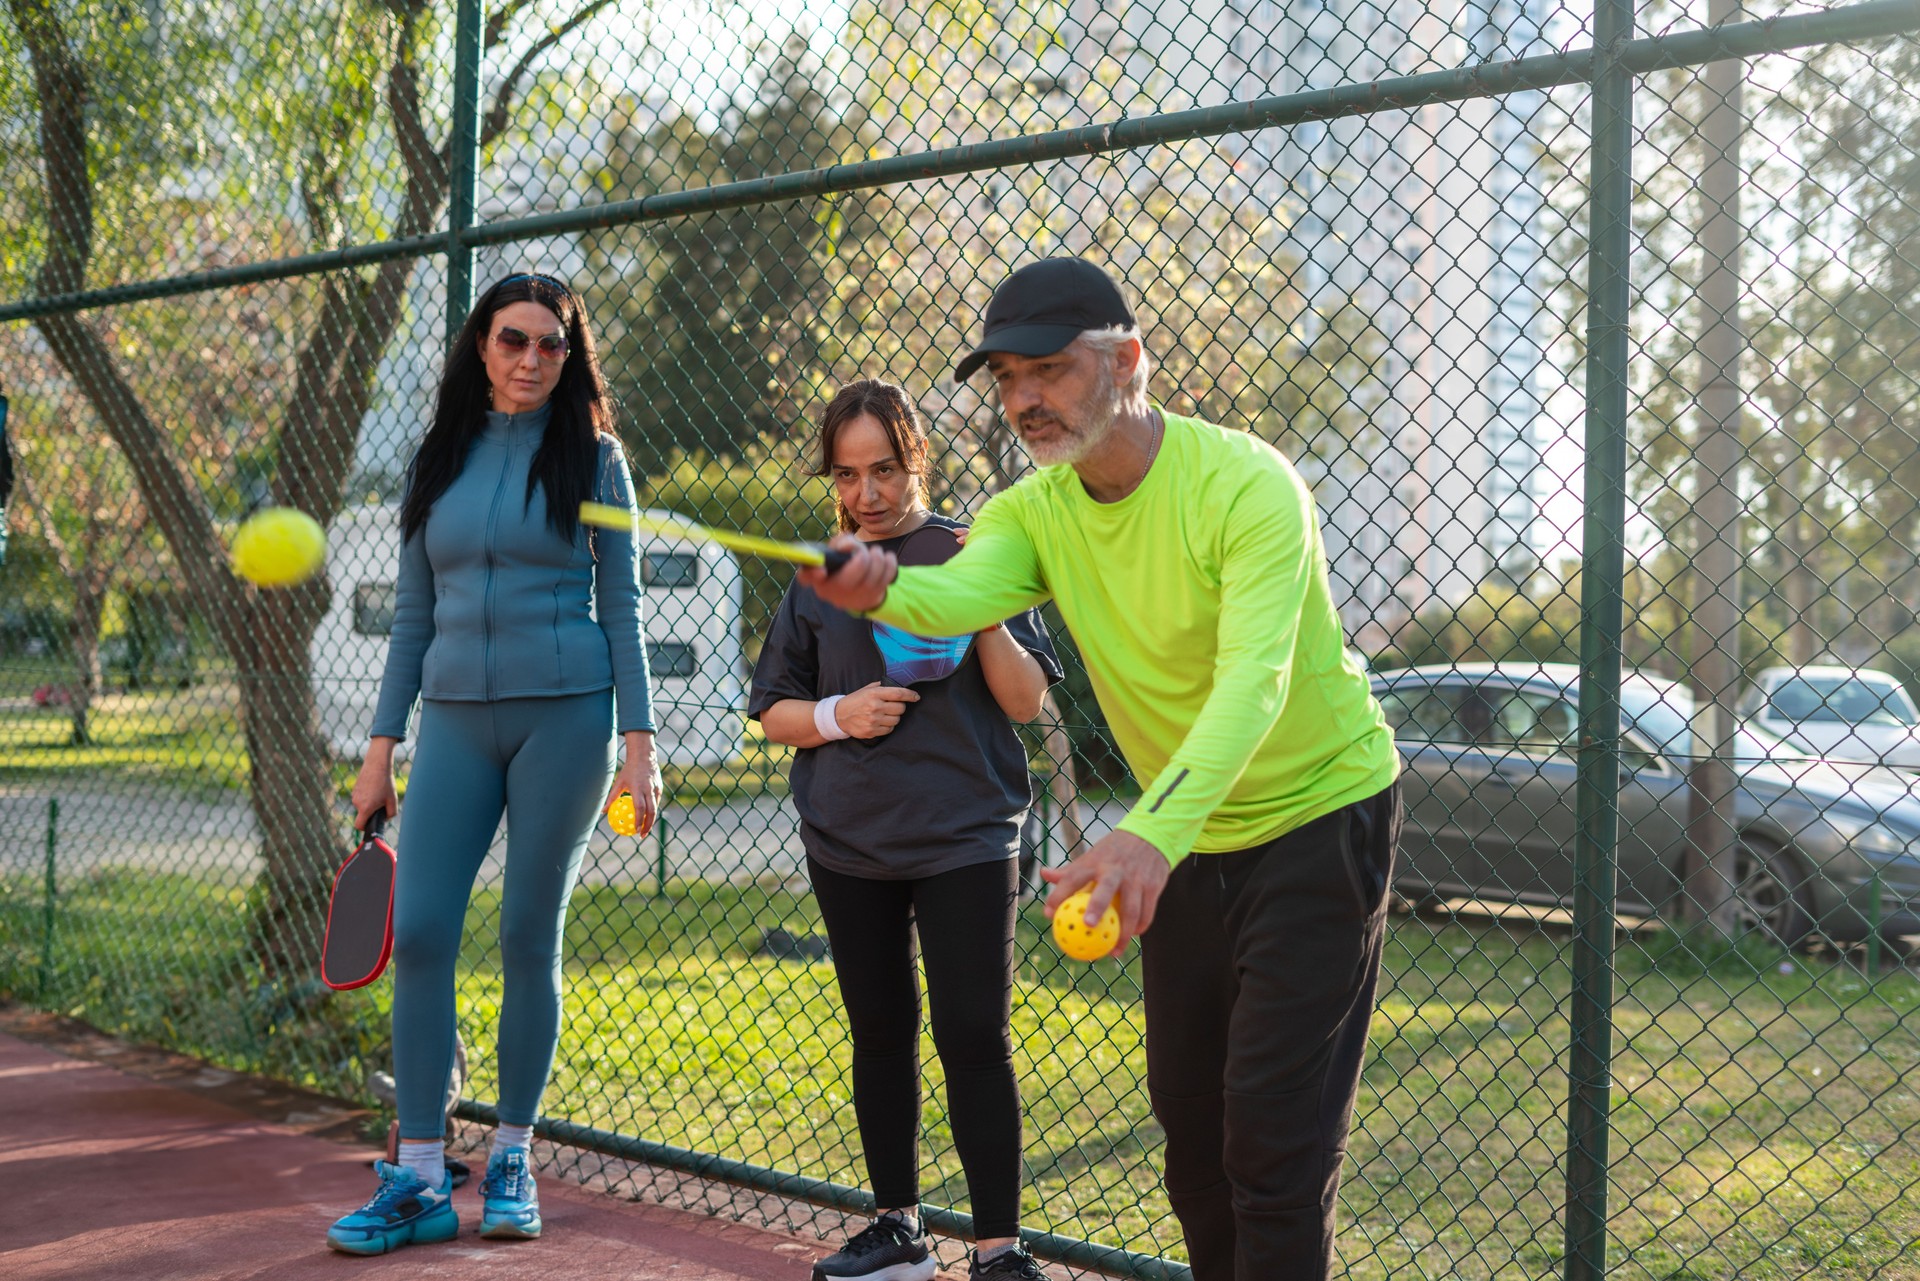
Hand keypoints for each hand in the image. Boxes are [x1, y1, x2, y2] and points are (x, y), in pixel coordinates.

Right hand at [352, 740, 399, 829]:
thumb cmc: (386, 783)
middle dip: (371, 812)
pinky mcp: (355, 789)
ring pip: (362, 805)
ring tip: (380, 793)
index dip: (365, 828)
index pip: (359, 826)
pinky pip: (361, 798)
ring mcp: (354, 795)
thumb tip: (385, 819)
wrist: (377, 765)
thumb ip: (391, 814)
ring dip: (370, 803)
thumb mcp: (393, 800)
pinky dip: (367, 796)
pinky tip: (375, 788)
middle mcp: (356, 803)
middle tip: (382, 803)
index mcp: (365, 808)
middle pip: (363, 815)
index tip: (371, 825)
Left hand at [604, 731, 664, 836]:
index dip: (638, 820)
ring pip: (655, 808)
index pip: (639, 808)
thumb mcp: (618, 783)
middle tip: (641, 835)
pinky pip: (656, 802)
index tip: (634, 830)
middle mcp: (649, 789)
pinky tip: (647, 817)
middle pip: (651, 812)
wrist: (644, 756)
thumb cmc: (628, 770)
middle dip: (648, 825)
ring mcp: (656, 789)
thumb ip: (611, 797)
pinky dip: (652, 811)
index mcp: (638, 788)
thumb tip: (603, 811)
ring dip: (651, 820)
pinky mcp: (660, 788)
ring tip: (644, 829)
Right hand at [798, 534, 896, 612]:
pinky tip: (885, 559)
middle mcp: (834, 591)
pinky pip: (888, 575)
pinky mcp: (874, 596)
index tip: (821, 570)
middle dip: (861, 557)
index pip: (807, 577)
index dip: (812, 573)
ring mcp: (855, 597)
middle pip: (849, 577)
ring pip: (873, 573)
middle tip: (863, 551)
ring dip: (877, 556)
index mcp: (819, 578)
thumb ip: (838, 544)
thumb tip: (847, 546)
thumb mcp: (834, 552)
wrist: (858, 593)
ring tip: (875, 552)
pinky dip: (890, 562)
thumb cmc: (842, 567)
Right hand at [834, 680, 920, 737]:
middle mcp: (875, 707)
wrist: (839, 716)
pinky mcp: (872, 731)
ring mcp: (873, 720)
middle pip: (900, 708)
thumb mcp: (866, 689)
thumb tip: (898, 687)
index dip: (910, 695)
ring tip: (885, 714)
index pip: (899, 694)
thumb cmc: (855, 701)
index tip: (916, 696)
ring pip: (896, 720)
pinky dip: (888, 726)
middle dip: (900, 707)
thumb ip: (882, 687)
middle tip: (893, 706)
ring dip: (894, 717)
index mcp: (874, 694)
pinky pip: (889, 729)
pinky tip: (881, 722)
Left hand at [1041, 830, 1172, 955]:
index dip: (1058, 894)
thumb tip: (1044, 874)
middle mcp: (1114, 869)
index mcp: (1094, 862)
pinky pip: (1146, 913)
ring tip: (1113, 952)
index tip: (1048, 914)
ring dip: (1123, 934)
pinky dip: (1139, 928)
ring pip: (1131, 910)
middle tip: (1087, 926)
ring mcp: (1136, 878)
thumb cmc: (1112, 852)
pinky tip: (1131, 937)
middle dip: (1097, 908)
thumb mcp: (1091, 856)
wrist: (1150, 836)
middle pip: (1105, 890)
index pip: (1072, 877)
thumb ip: (1069, 870)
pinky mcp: (1153, 886)